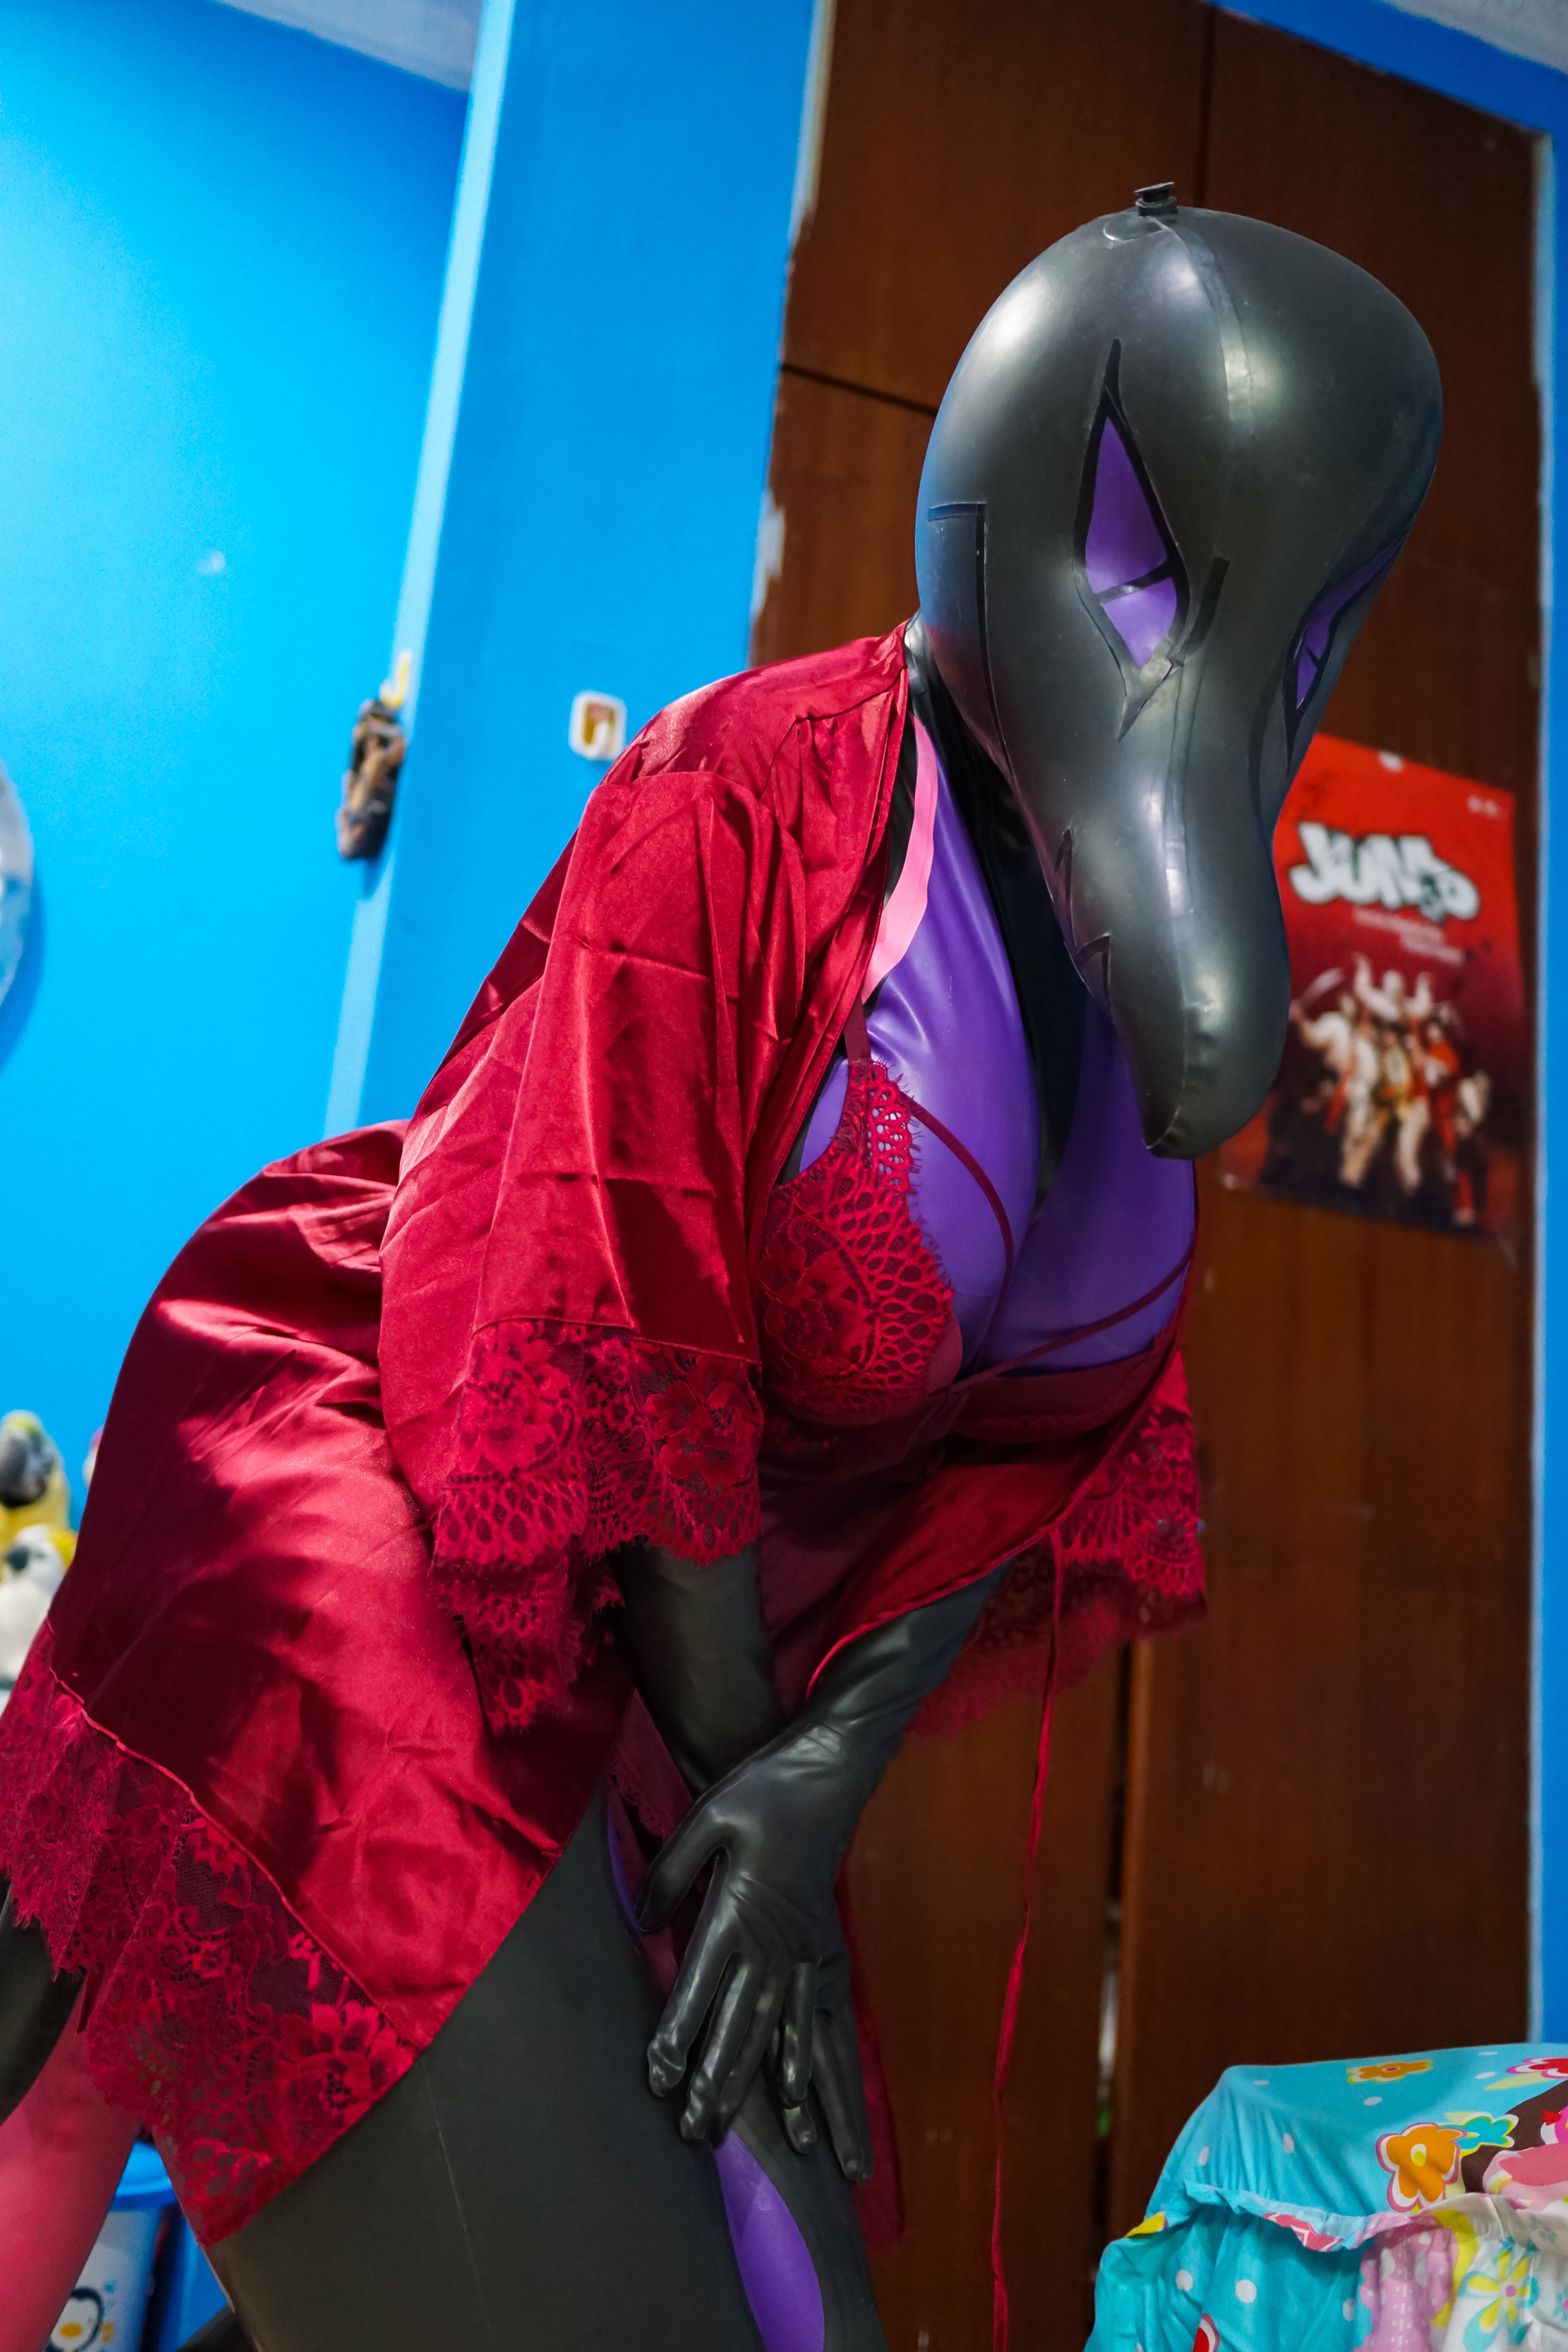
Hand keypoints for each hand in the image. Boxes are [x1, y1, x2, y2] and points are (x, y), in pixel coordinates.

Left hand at [635, 1719, 875, 2161]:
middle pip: (739, 2029)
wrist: (829, 1773)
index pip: (698, 1989)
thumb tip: (642, 1921)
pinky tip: (806, 2099)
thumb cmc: (762, 1789)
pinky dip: (814, 2063)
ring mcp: (803, 1951)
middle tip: (696, 2135)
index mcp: (734, 1912)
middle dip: (716, 2086)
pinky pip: (821, 2018)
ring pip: (782, 2036)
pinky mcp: (825, 1949)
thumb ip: (669, 1872)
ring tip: (767, 2143)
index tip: (658, 2083)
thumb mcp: (705, 1817)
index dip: (676, 2039)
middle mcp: (771, 1944)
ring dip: (770, 2093)